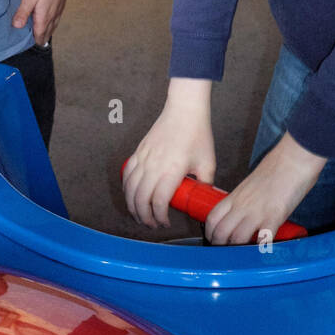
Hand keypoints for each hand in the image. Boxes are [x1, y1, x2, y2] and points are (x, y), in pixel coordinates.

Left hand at [11, 0, 72, 44]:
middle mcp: (53, 15)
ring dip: (48, 30)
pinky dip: (53, 21)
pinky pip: (57, 16)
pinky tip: (51, 16)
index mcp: (44, 17)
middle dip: (42, 37)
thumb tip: (17, 27)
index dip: (34, 41)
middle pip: (48, 32)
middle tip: (35, 41)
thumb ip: (23, 13)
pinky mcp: (62, 0)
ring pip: (54, 24)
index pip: (40, 35)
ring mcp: (59, 8)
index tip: (28, 45)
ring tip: (43, 33)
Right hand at [123, 79, 215, 229]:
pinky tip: (131, 195)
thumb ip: (205, 183)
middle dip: (144, 217)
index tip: (166, 223)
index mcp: (172, 171)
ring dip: (132, 205)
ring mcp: (144, 158)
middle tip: (152, 224)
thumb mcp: (208, 163)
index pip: (158, 202)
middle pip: (140, 199)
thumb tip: (203, 198)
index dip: (160, 217)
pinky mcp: (139, 151)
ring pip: (130, 189)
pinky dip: (126, 188)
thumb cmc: (197, 134)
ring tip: (140, 215)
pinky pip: (126, 174)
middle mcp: (154, 166)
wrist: (184, 110)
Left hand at [205, 133, 326, 244]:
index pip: (213, 218)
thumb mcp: (252, 183)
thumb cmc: (277, 166)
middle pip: (221, 232)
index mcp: (236, 196)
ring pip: (237, 239)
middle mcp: (242, 206)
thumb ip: (245, 198)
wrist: (293, 159)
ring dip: (237, 250)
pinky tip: (262, 252)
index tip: (215, 239)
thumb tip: (244, 211)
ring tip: (242, 256)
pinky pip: (263, 240)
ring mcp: (257, 213)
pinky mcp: (274, 217)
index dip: (211, 233)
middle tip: (225, 253)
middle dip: (220, 246)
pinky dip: (260, 249)